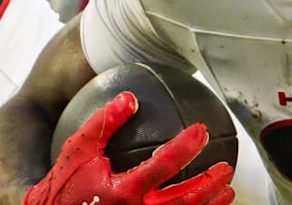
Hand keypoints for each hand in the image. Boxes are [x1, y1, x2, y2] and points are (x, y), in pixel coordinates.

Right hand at [24, 91, 234, 204]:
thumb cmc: (64, 183)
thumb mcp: (77, 149)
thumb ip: (103, 123)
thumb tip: (129, 97)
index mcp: (121, 190)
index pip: (163, 166)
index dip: (186, 146)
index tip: (202, 130)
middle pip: (182, 199)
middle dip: (208, 183)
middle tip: (225, 167)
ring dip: (208, 204)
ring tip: (227, 190)